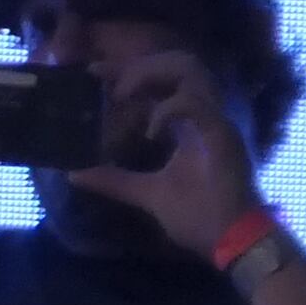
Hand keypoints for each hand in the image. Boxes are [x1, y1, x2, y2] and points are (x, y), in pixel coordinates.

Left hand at [59, 40, 268, 259]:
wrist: (230, 242)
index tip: (94, 72)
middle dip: (138, 65)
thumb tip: (75, 174)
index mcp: (189, 123)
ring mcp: (215, 121)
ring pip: (190, 69)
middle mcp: (203, 115)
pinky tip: (150, 131)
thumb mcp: (146, 193)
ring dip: (152, 74)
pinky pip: (195, 104)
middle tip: (104, 79)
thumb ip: (114, 180)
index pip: (163, 80)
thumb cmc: (198, 217)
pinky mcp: (222, 135)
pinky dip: (168, 109)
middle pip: (178, 62)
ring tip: (123, 95)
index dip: (129, 70)